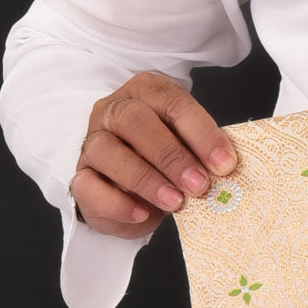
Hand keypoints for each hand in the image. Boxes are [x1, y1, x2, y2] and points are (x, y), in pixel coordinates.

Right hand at [68, 71, 237, 238]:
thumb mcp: (190, 149)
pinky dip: (116, 202)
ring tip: (175, 202)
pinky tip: (142, 213)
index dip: (200, 134)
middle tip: (199, 185)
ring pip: (106, 151)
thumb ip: (203, 153)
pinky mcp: (81, 176)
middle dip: (171, 155)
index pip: (172, 103)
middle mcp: (114, 111)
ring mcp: (93, 142)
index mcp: (147, 93)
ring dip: (145, 179)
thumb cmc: (167, 160)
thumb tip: (227, 170)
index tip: (225, 163)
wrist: (132, 187)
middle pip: (133, 121)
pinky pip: (87, 185)